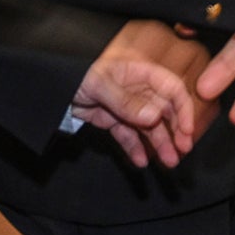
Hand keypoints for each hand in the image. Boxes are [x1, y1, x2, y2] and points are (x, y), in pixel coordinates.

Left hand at [68, 19, 218, 168]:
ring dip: (160, 144)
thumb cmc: (74, 73)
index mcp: (139, 72)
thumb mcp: (99, 84)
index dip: (183, 109)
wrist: (48, 86)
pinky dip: (135, 148)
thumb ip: (127, 101)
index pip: (171, 88)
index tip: (187, 131)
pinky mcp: (112, 118)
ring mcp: (125, 105)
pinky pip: (128, 135)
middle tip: (181, 151)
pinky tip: (140, 161)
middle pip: (164, 110)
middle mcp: (137, 88)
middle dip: (175, 131)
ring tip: (168, 162)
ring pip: (149, 126)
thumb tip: (154, 116)